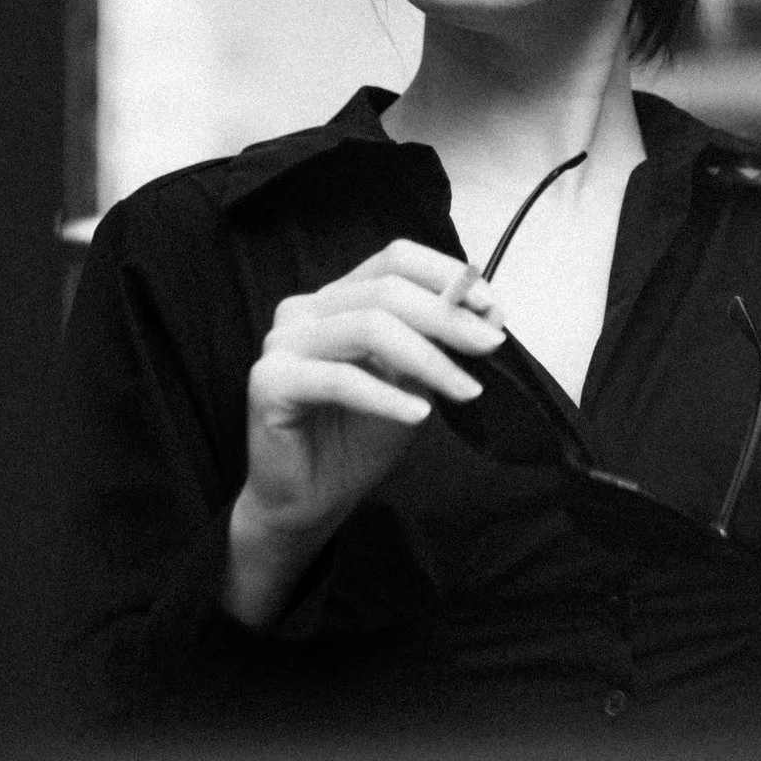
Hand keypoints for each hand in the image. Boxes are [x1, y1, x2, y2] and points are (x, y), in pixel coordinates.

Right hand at [226, 239, 504, 626]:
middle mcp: (305, 310)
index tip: (490, 305)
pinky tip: (419, 414)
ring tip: (466, 389)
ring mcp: (283, 343)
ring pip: (368, 328)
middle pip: (385, 291)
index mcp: (337, 299)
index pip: (394, 259)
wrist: (309, 501)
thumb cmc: (356, 440)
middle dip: (447, 317)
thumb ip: (437, 346)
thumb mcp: (411, 384)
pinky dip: (387, 395)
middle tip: (490, 346)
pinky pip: (339, 379)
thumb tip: (490, 314)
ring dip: (428, 358)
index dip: (445, 274)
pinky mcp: (270, 382)